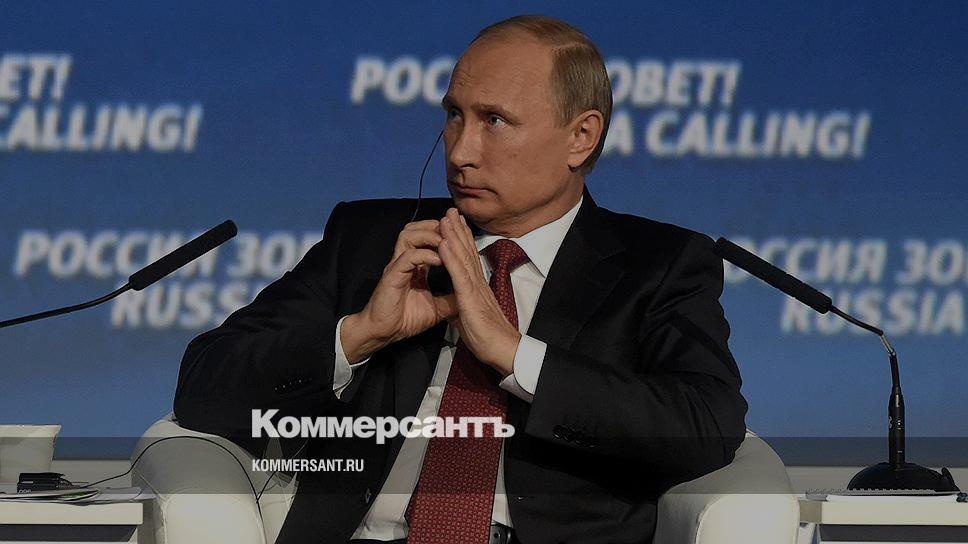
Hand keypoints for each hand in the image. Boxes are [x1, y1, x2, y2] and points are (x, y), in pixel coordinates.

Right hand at [342, 220, 456, 361]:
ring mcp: (397, 266)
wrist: (385, 333)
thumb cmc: (405, 320)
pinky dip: (425, 254)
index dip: (444, 233)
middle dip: (435, 225)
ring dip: (429, 235)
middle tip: (452, 229)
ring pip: (409, 235)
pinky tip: (439, 259)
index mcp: (415, 267)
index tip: (460, 230)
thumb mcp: (437, 309)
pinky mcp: (392, 275)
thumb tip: (469, 296)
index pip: (428, 239)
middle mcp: (404, 262)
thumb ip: (451, 298)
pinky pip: (408, 256)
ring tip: (447, 242)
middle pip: (416, 229)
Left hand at [438, 207, 520, 374]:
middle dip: (458, 229)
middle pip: (466, 251)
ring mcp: (475, 287)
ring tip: (446, 217)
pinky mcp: (470, 296)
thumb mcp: (470, 317)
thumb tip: (453, 306)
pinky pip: (459, 273)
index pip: (468, 258)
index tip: (455, 224)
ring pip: (463, 256)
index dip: (462, 240)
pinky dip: (451, 256)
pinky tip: (444, 242)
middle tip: (451, 210)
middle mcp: (478, 282)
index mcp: (477, 286)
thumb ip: (462, 307)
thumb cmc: (488, 337)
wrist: (503, 349)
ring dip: (453, 235)